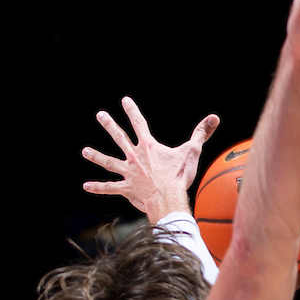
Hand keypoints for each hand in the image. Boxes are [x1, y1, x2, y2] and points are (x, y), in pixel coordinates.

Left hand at [82, 97, 219, 222]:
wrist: (168, 199)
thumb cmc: (179, 176)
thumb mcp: (192, 152)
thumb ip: (201, 134)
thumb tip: (214, 118)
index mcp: (148, 146)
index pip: (138, 122)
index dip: (131, 110)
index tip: (124, 100)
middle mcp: (135, 157)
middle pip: (119, 137)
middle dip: (109, 125)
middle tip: (100, 115)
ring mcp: (129, 173)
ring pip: (108, 162)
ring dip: (96, 156)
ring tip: (85, 151)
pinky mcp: (127, 189)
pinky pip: (109, 188)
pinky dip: (98, 187)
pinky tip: (86, 186)